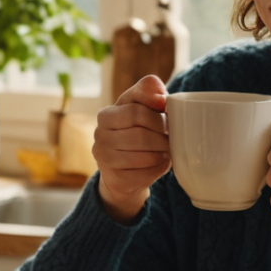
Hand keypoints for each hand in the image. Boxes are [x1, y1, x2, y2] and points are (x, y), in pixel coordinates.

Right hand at [93, 75, 169, 222]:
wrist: (124, 169)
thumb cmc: (135, 130)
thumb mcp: (139, 106)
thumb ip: (147, 91)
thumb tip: (160, 94)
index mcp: (105, 115)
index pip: (135, 112)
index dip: (158, 118)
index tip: (169, 122)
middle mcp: (99, 136)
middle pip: (141, 135)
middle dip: (162, 138)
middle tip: (170, 139)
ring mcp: (104, 160)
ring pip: (145, 156)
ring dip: (162, 153)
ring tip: (166, 150)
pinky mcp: (115, 179)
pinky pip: (146, 173)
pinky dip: (159, 168)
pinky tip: (160, 162)